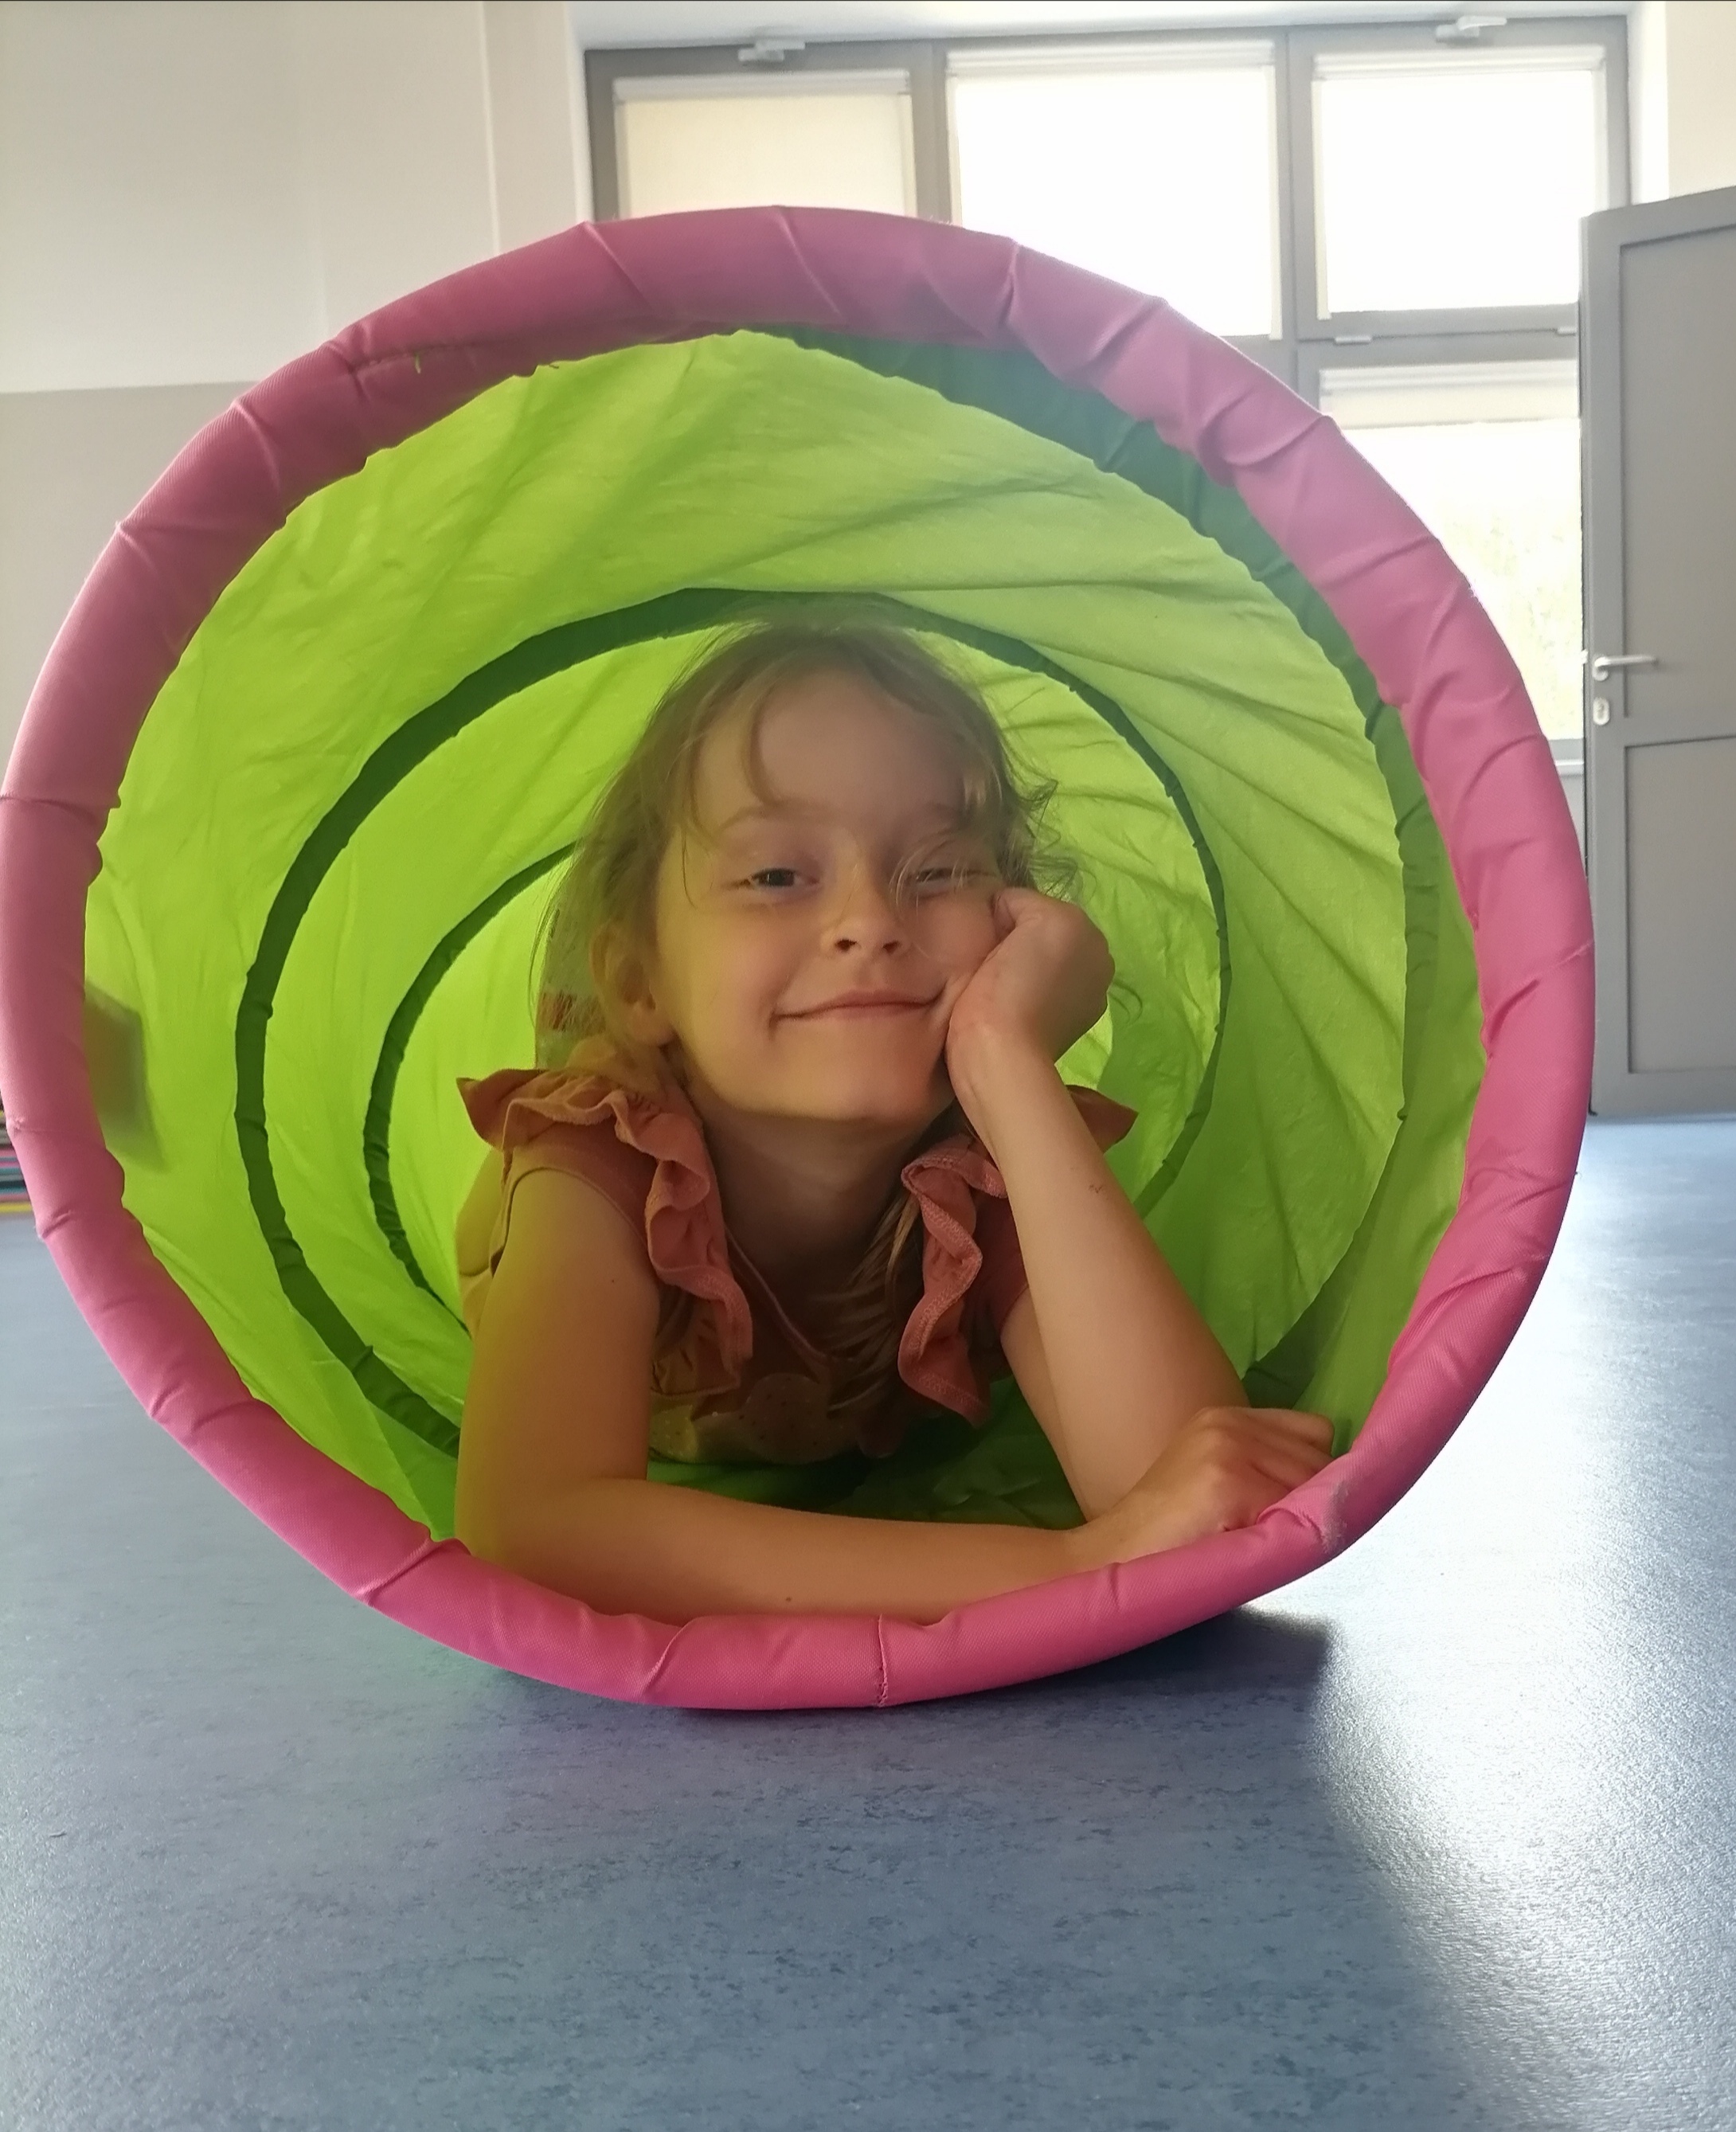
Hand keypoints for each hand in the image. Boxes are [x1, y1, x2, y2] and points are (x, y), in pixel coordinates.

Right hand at [945, 887, 1112, 1084]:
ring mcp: (1089, 997)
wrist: (1001, 1054)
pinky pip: (1041, 993)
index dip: (1005, 918)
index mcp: (1089, 931)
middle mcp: (1099, 960)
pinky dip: (1027, 995)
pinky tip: (1010, 1007)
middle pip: (1042, 934)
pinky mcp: (1071, 1027)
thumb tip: (1007, 914)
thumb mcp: (1024, 916)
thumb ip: (1021, 902)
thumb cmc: (1009, 984)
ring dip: (1022, 969)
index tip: (987, 941)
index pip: (1033, 905)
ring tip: (996, 987)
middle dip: (1018, 942)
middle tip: (990, 964)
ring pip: (1041, 964)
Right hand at [1073, 1406, 1336, 1566]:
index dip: (1312, 1472)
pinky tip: (1253, 1550)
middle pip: (1322, 1458)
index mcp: (1225, 1417)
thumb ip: (1263, 1466)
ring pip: (1316, 1486)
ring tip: (1257, 1543)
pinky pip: (1297, 1510)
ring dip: (1301, 1520)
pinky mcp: (1228, 1482)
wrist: (1112, 1560)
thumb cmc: (1168, 1536)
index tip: (1293, 1506)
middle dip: (1311, 1498)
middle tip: (1270, 1533)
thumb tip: (1337, 1484)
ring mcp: (1227, 1449)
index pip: (1315, 1431)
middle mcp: (1228, 1422)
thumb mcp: (1215, 1480)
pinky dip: (1288, 1537)